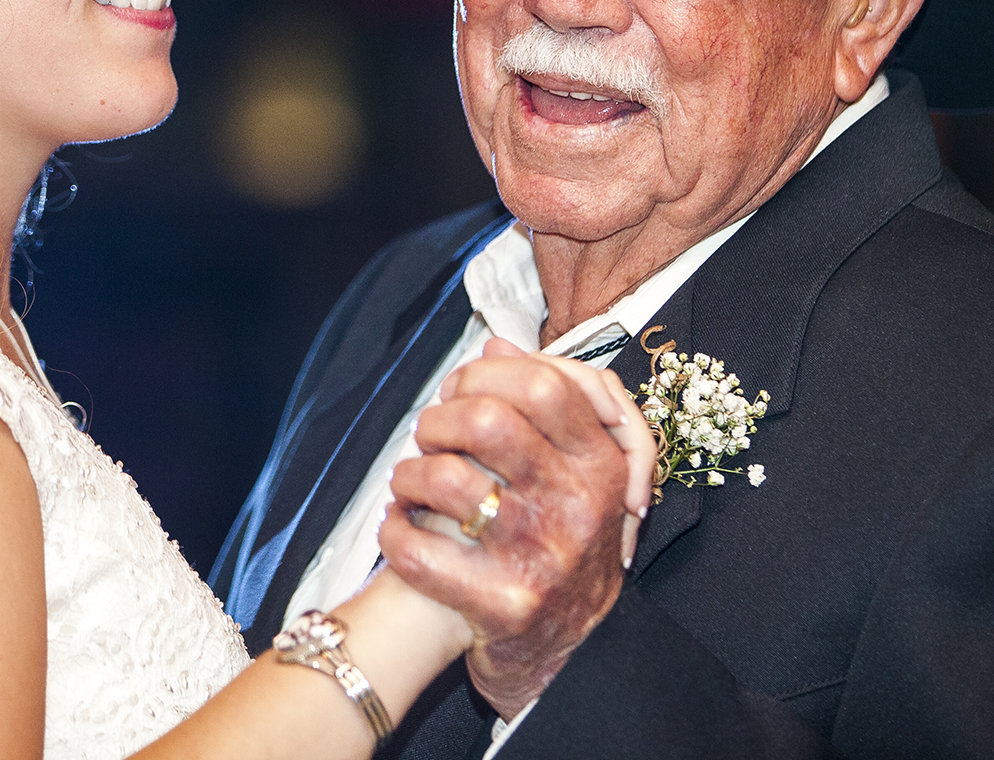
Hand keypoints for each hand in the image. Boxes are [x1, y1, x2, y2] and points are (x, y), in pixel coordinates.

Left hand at [376, 338, 656, 718]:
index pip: (544, 385)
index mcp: (601, 465)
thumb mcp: (577, 472)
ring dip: (408, 474)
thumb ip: (547, 403)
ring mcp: (541, 558)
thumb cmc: (560, 541)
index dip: (488, 376)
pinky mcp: (502, 604)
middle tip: (428, 437)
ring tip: (408, 483)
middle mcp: (578, 508)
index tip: (462, 391)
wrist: (567, 648)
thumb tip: (494, 346)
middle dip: (439, 420)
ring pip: (446, 479)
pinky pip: (419, 550)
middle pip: (488, 421)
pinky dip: (393, 531)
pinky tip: (397, 526)